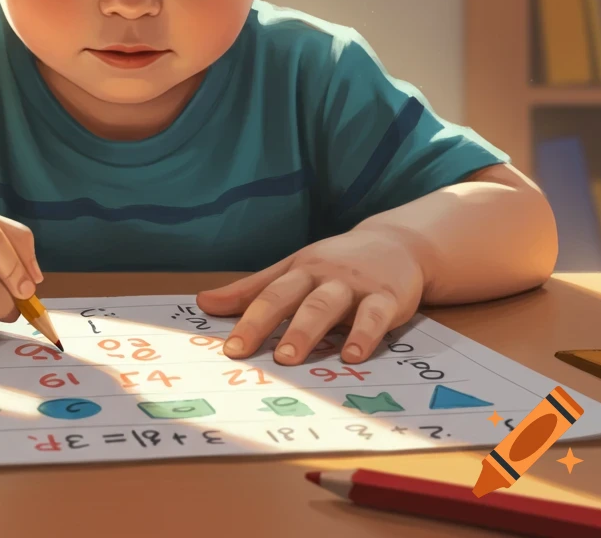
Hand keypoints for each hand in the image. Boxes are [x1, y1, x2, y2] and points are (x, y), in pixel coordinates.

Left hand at [195, 226, 425, 364]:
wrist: (397, 243)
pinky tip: (353, 355)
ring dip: (307, 330)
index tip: (229, 349)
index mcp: (298, 271)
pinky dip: (364, 335)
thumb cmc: (336, 263)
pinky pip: (375, 316)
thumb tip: (204, 303)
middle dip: (268, 324)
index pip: (267, 294)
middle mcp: (323, 276)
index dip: (246, 320)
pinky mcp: (387, 297)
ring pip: (327, 306)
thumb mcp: (293, 269)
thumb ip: (251, 289)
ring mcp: (355, 286)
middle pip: (292, 298)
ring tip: (289, 357)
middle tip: (247, 352)